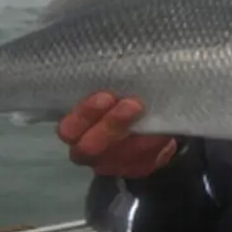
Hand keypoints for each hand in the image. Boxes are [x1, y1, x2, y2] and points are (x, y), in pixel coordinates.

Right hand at [56, 92, 177, 178]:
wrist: (144, 122)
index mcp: (75, 130)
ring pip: (122, 157)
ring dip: (139, 135)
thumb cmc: (118, 98)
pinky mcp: (136, 170)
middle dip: (111, 125)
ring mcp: (112, 165)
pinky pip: (146, 161)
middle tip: (132, 104)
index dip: (84, 115)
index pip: (68, 129)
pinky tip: (163, 130)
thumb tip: (114, 61)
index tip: (105, 96)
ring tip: (152, 115)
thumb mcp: (108, 90)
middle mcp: (88, 153)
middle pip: (90, 148)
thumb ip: (106, 84)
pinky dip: (156, 144)